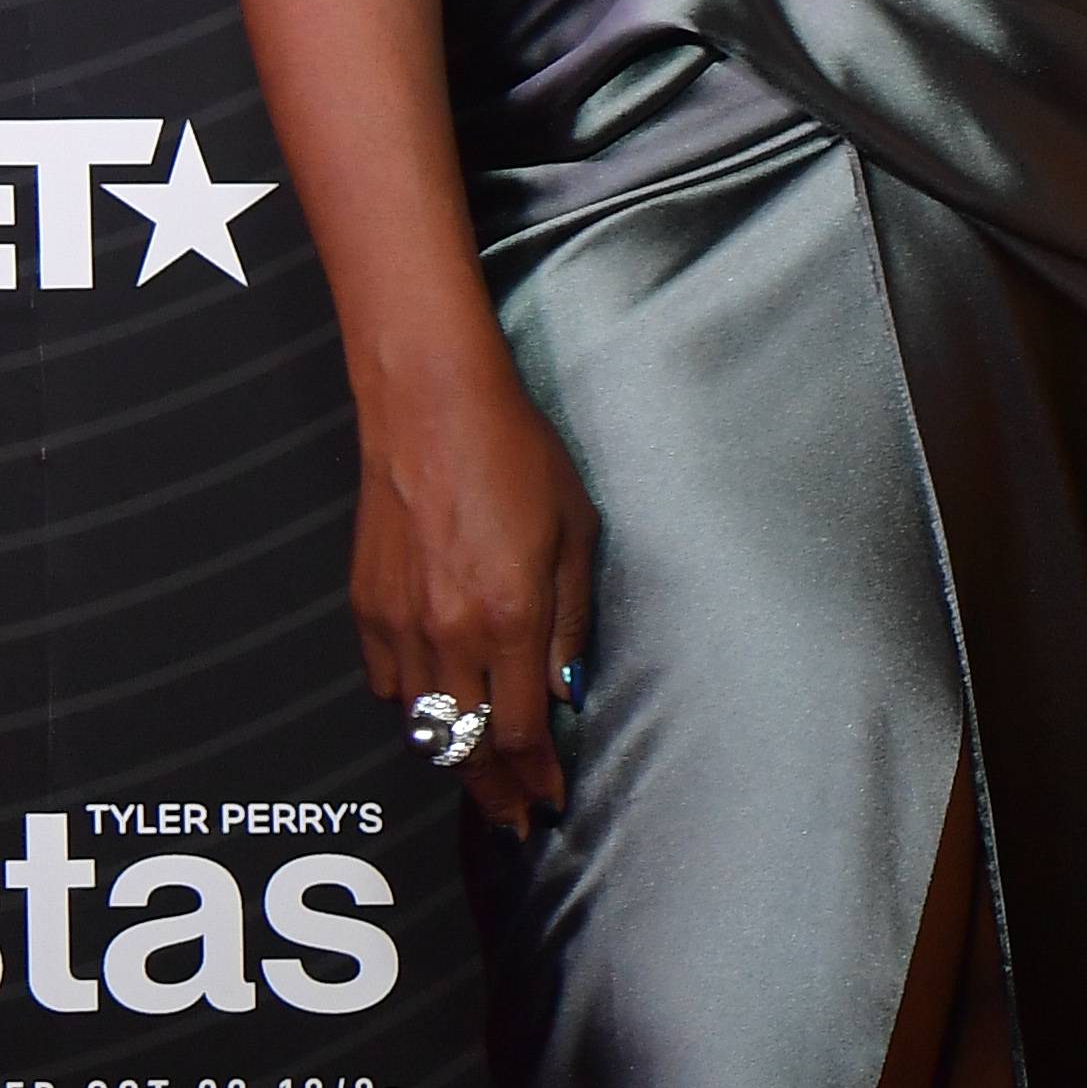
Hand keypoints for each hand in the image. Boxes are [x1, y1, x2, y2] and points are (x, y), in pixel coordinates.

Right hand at [350, 351, 596, 835]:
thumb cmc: (518, 457)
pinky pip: (385, 684)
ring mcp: (398, 624)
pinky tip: (434, 711)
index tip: (549, 803)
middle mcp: (449, 633)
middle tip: (514, 821)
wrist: (431, 410)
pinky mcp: (364, 607)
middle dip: (492, 791)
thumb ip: (572, 617)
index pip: (521, 730)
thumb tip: (567, 689)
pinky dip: (411, 707)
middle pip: (465, 744)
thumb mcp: (576, 531)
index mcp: (511, 617)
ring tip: (481, 779)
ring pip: (421, 723)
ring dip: (452, 757)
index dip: (535, 775)